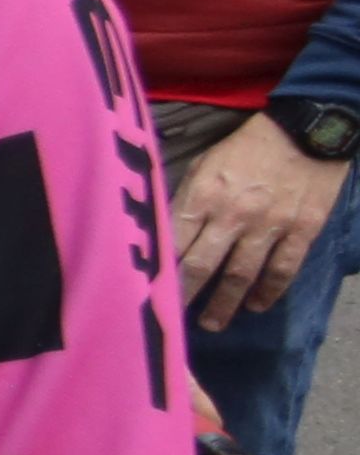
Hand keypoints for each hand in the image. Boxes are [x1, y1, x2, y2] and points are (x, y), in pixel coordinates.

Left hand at [177, 112, 347, 332]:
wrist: (307, 131)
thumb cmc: (247, 147)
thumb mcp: (205, 164)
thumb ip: (187, 199)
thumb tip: (165, 232)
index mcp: (203, 195)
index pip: (173, 242)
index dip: (160, 271)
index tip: (148, 293)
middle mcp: (234, 214)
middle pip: (202, 265)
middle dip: (186, 296)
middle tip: (174, 322)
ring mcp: (270, 225)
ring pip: (242, 275)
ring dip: (225, 304)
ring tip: (213, 324)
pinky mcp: (303, 230)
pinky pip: (283, 269)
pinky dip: (269, 292)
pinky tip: (257, 306)